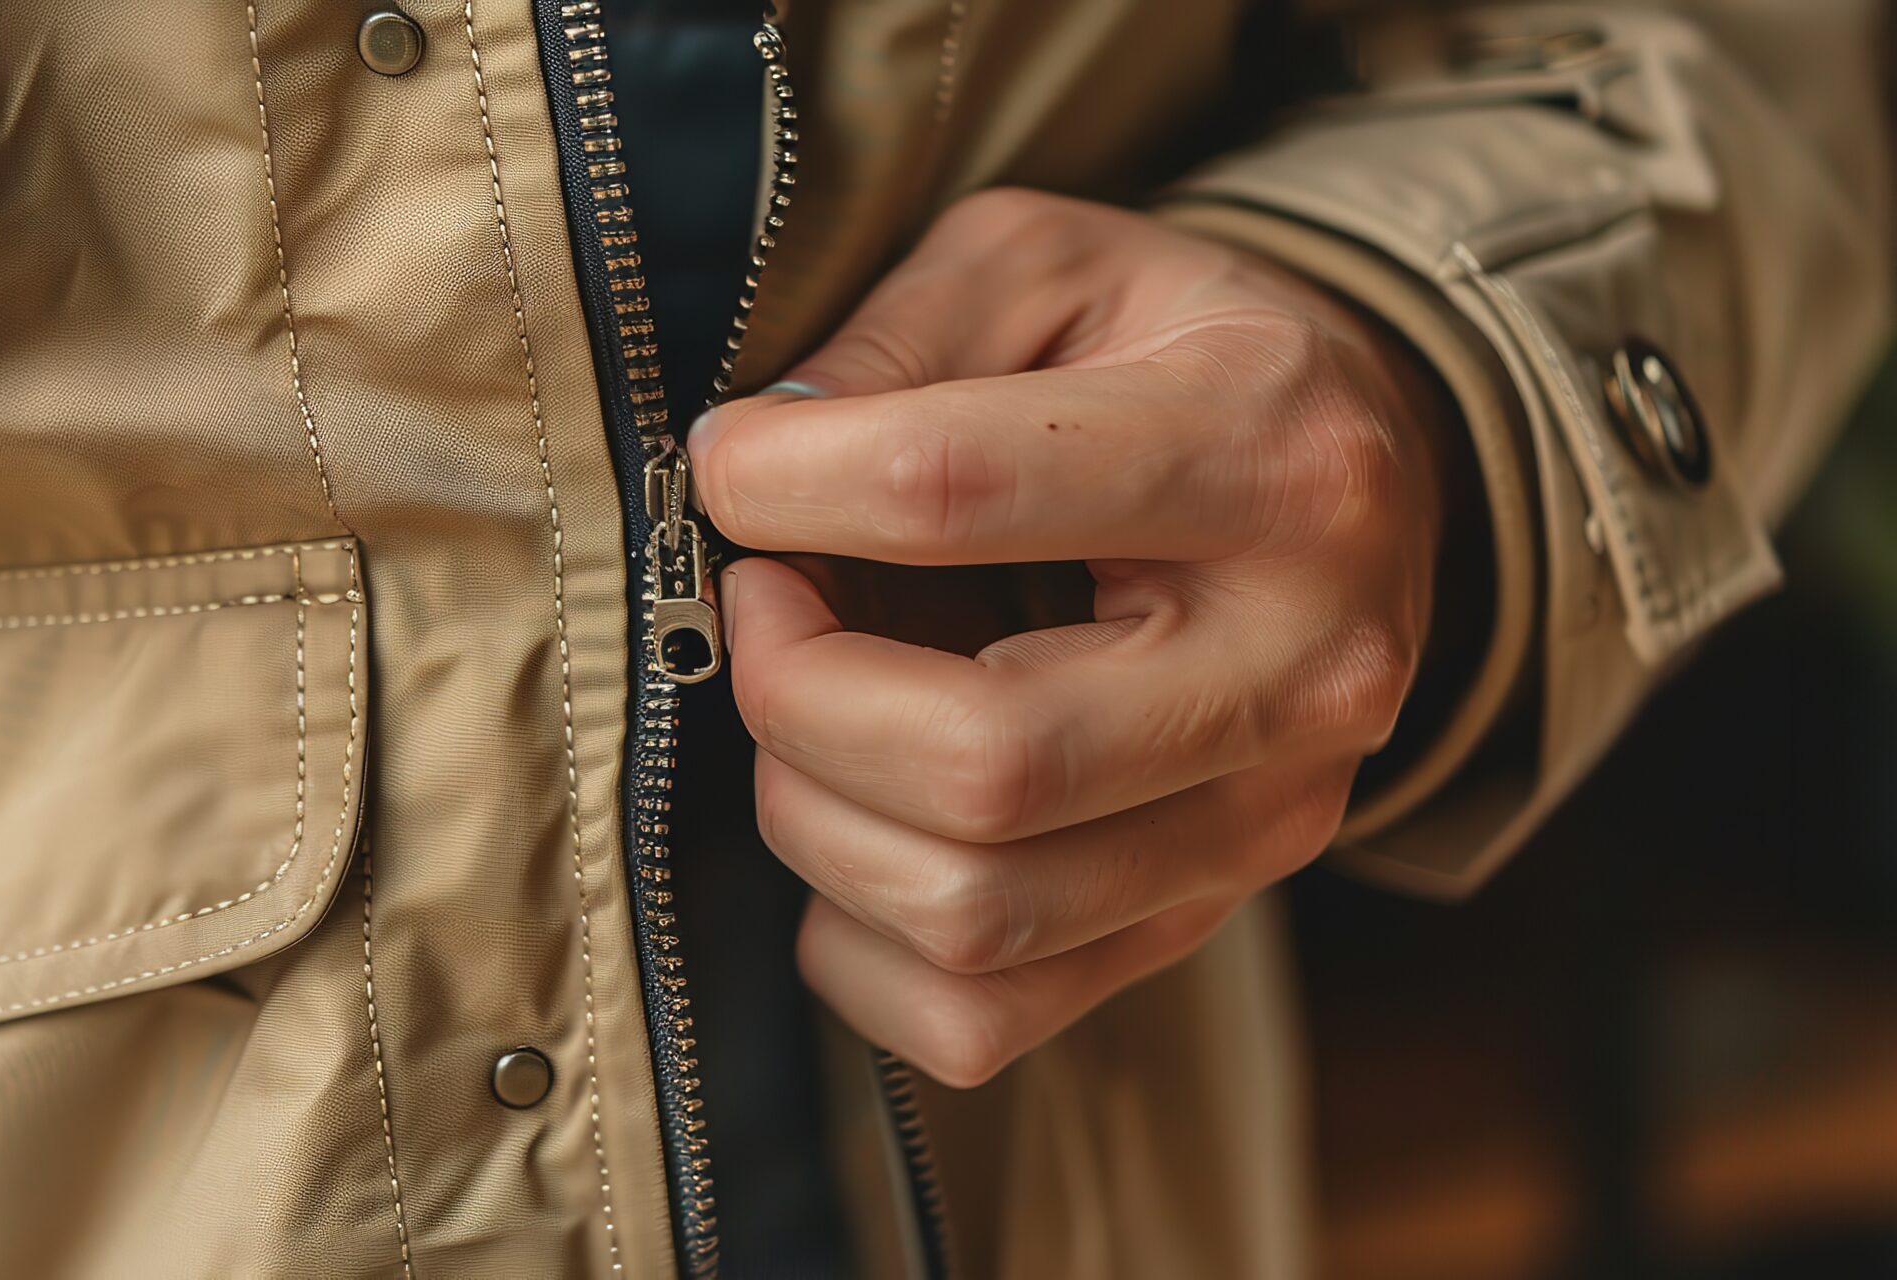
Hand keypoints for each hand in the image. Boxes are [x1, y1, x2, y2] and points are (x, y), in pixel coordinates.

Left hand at [690, 189, 1446, 1087]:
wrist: (1356, 485)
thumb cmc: (1173, 356)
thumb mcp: (1050, 262)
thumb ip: (896, 334)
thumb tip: (750, 459)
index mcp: (1268, 455)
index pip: (955, 493)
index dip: (779, 484)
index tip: (729, 466)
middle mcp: (1298, 667)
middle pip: (984, 764)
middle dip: (795, 693)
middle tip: (765, 607)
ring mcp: (1265, 823)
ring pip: (972, 913)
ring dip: (813, 815)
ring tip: (812, 704)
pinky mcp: (1204, 921)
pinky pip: (979, 1018)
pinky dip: (858, 943)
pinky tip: (858, 822)